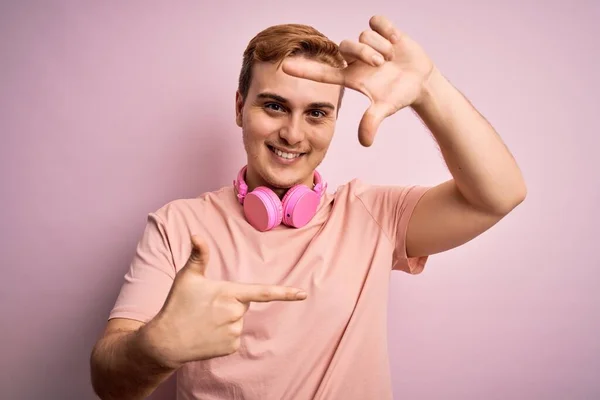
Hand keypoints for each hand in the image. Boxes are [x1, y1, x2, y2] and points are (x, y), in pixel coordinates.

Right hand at [145, 235, 306, 367]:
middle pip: (243, 304)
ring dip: (225, 320)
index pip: (263, 292)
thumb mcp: (187, 277)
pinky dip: (222, 335)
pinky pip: (234, 337)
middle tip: (206, 306)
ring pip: (238, 321)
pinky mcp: (231, 347)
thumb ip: (198, 255)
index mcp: (229, 293)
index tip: (303, 294)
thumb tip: (196, 234)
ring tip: (204, 321)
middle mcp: (235, 313)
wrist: (164, 342)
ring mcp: (234, 332)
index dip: (285, 293)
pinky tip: (206, 334)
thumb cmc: (176, 304)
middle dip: (229, 303)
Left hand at [282, 15, 435, 146]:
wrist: (421, 81)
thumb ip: (372, 122)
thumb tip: (365, 143)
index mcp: (350, 76)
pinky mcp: (380, 30)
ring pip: (364, 35)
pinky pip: (377, 22)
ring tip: (392, 57)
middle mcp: (355, 59)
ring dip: (381, 46)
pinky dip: (388, 31)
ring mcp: (367, 44)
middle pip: (346, 46)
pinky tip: (396, 42)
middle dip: (365, 53)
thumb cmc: (400, 95)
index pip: (322, 73)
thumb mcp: (386, 108)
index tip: (284, 67)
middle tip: (382, 63)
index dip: (304, 70)